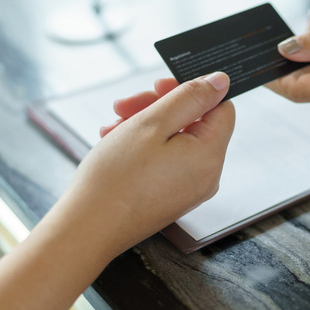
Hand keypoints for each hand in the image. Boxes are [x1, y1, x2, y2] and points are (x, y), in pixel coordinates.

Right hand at [54, 72, 235, 257]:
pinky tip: (115, 143)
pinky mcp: (170, 197)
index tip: (159, 85)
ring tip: (112, 127)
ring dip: (144, 124)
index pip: (221, 108)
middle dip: (159, 107)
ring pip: (175, 139)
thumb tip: (222, 81)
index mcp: (210, 156)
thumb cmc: (115, 178)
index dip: (192, 90)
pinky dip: (142, 146)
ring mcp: (189, 189)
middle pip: (194, 123)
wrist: (86, 228)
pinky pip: (165, 160)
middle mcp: (207, 175)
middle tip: (125, 104)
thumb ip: (191, 97)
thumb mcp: (153, 123)